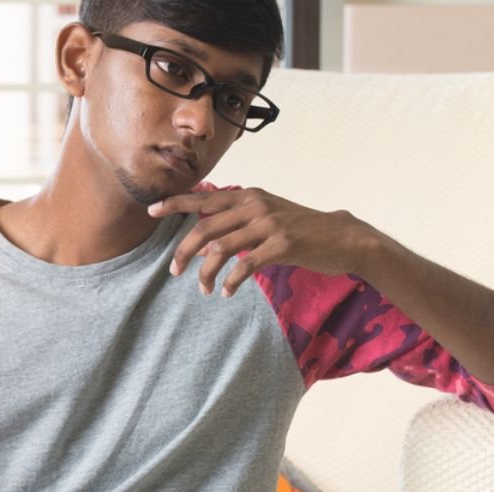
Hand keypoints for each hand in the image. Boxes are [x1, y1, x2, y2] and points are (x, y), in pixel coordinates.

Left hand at [148, 188, 378, 296]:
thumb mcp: (265, 220)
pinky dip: (231, 281)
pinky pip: (245, 265)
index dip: (175, 203)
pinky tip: (227, 292)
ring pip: (221, 248)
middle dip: (184, 252)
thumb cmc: (300, 229)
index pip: (203, 198)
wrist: (342, 235)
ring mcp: (268, 223)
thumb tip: (201, 246)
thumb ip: (234, 227)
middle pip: (205, 228)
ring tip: (202, 289)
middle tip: (174, 272)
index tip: (151, 210)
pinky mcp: (281, 244)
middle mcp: (254, 205)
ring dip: (206, 273)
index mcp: (248, 196)